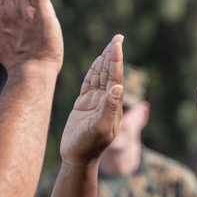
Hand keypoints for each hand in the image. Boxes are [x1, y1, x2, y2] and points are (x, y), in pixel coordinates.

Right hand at [59, 35, 124, 164]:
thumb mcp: (99, 128)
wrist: (77, 159)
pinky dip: (92, 72)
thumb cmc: (88, 146)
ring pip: (99, 77)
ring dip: (104, 61)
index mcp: (112, 105)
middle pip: (109, 73)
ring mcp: (94, 102)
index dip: (116, 60)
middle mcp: (105, 101)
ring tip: (109, 45)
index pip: (115, 77)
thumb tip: (119, 87)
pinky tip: (96, 63)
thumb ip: (109, 108)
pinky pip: (88, 84)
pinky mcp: (83, 105)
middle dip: (113, 55)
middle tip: (118, 37)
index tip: (117, 43)